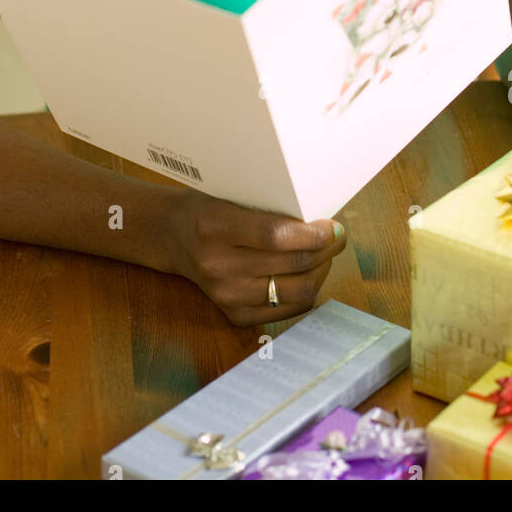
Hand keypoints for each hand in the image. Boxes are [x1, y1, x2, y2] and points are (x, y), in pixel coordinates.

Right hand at [166, 189, 346, 325]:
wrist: (174, 237)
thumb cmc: (210, 208)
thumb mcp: (231, 195)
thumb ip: (270, 208)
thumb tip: (321, 219)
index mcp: (215, 227)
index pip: (275, 236)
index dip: (313, 234)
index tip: (333, 227)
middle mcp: (219, 266)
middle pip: (292, 265)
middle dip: (326, 250)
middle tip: (337, 236)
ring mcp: (227, 296)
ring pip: (296, 292)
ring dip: (321, 272)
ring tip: (325, 255)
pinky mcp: (235, 315)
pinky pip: (288, 310)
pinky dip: (306, 292)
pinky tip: (308, 273)